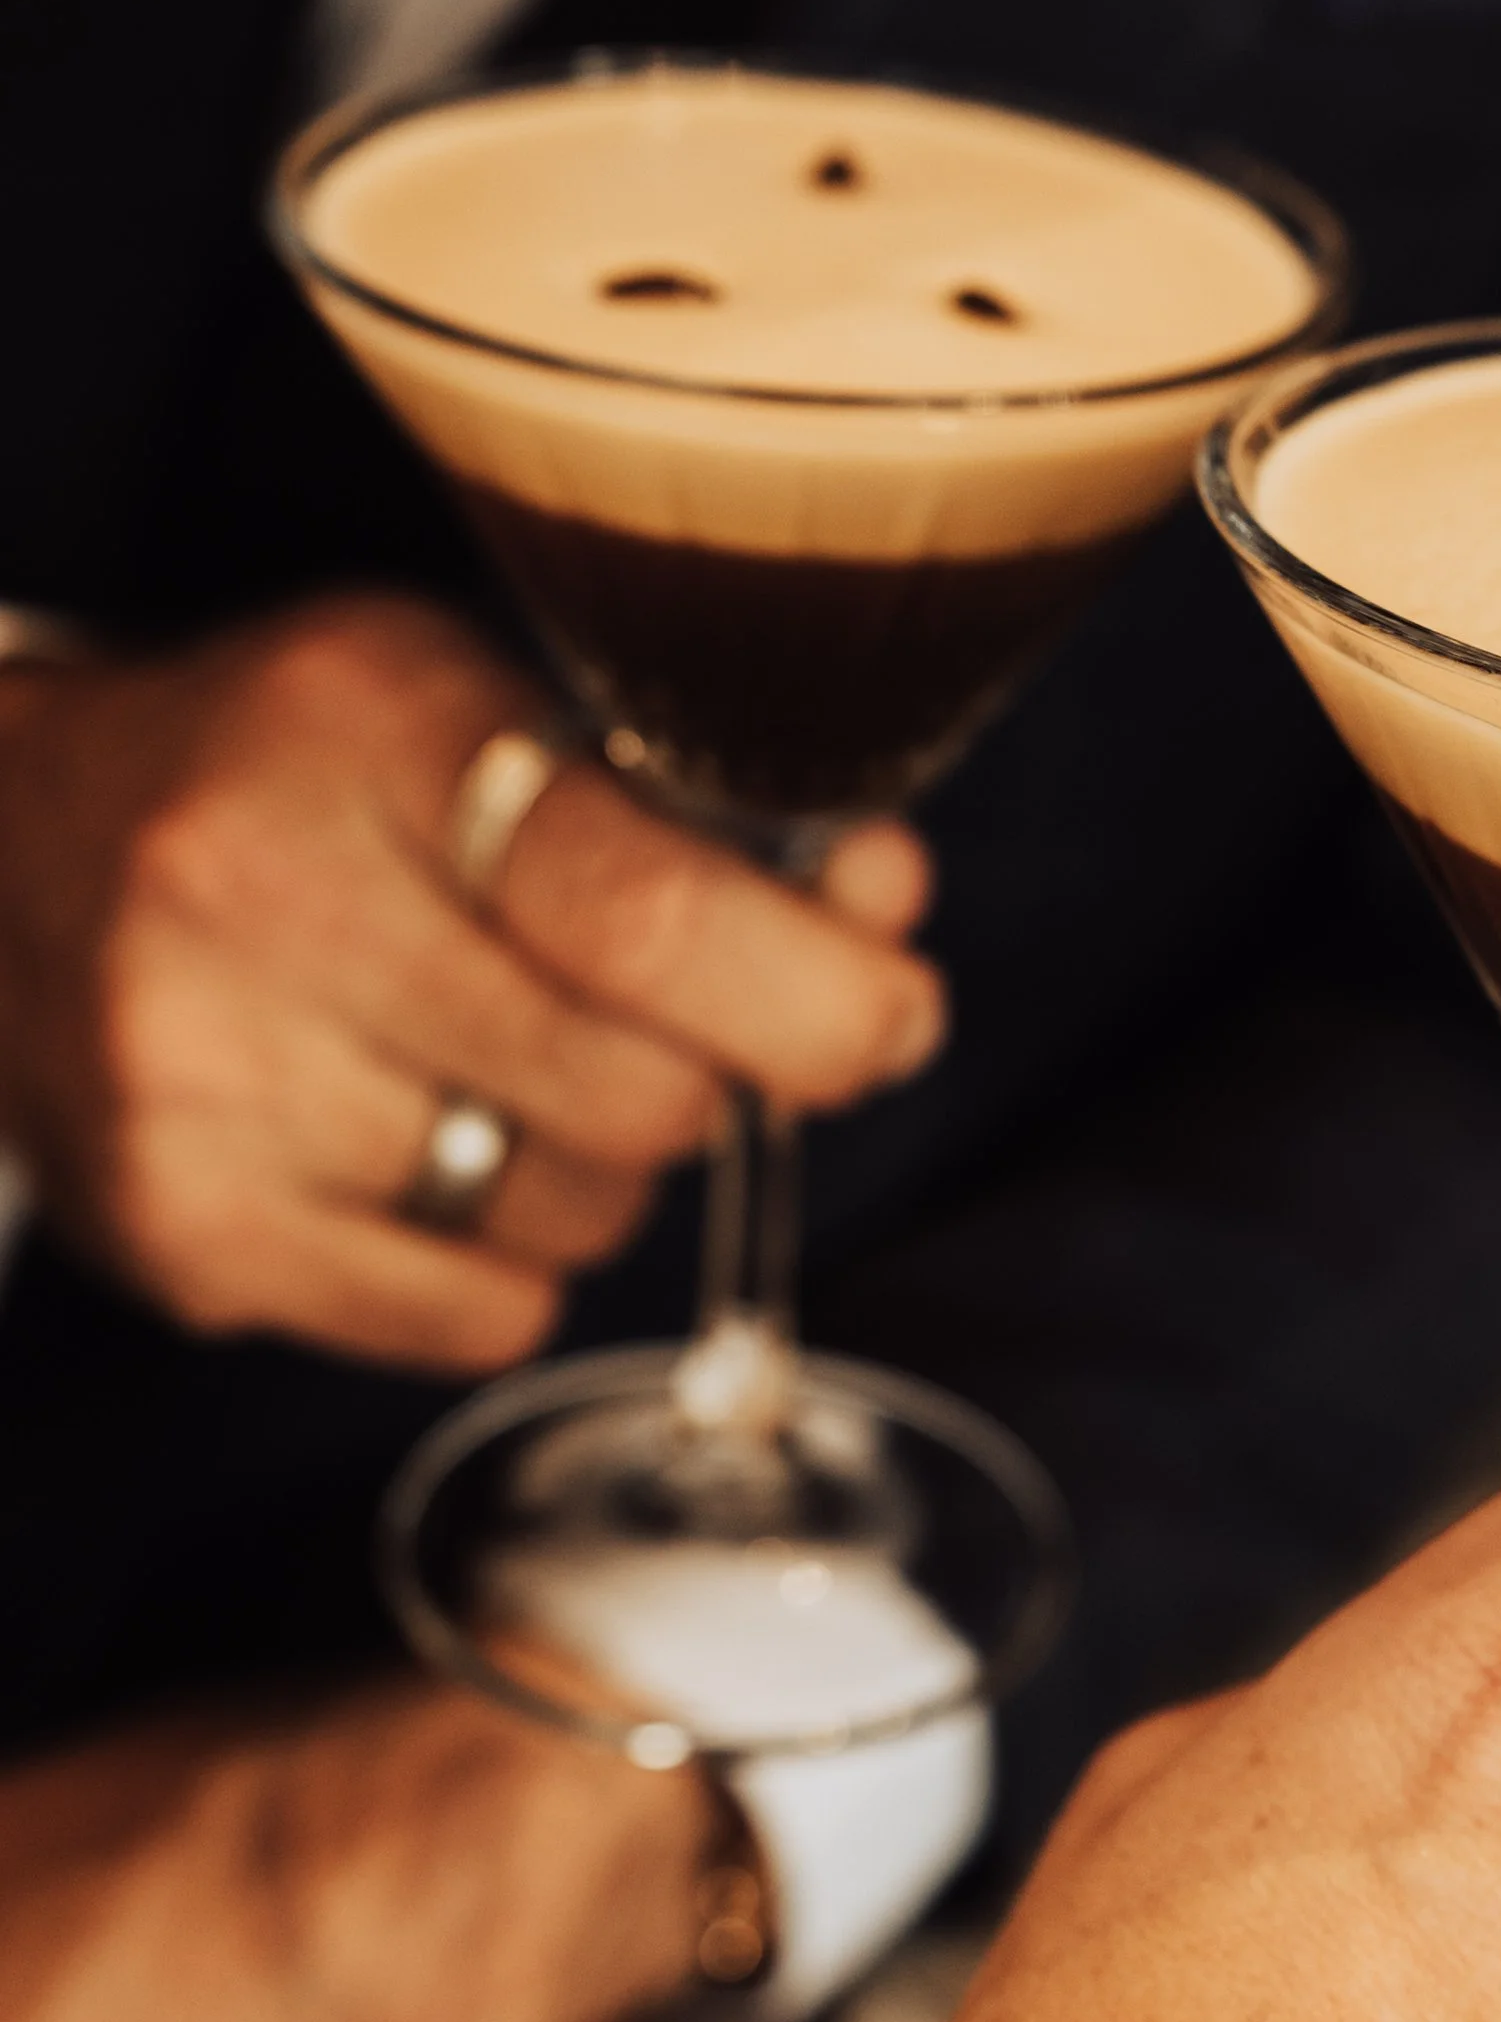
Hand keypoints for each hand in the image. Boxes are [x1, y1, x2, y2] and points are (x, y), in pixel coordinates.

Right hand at [0, 596, 944, 1369]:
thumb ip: (696, 816)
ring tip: (502, 1060)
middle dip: (710, 1068)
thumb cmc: (301, 768)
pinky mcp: (180, 1236)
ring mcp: (198, 1084)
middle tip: (664, 1017)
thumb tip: (884, 918)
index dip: (813, 986)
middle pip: (633, 1089)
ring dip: (600, 1161)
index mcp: (365, 722)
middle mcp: (256, 898)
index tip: (892, 1007)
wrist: (6, 848)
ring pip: (572, 1216)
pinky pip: (480, 1318)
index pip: (641, 905)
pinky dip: (508, 1256)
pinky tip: (429, 1145)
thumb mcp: (482, 704)